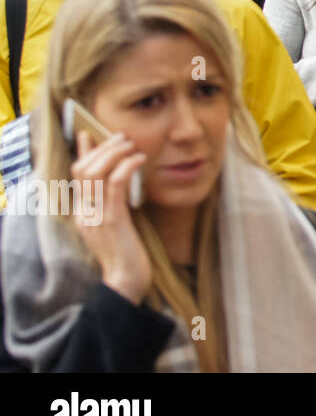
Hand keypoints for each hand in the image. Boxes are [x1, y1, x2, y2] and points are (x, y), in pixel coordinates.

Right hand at [71, 130, 150, 304]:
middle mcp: (83, 213)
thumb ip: (111, 204)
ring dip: (113, 152)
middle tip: (121, 137)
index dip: (82, 153)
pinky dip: (126, 166)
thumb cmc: (127, 253)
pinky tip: (139, 159)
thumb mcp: (114, 225)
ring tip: (130, 143)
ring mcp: (95, 216)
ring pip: (95, 173)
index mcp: (82, 214)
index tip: (88, 134)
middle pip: (82, 169)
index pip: (75, 177)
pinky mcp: (112, 219)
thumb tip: (118, 181)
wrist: (126, 281)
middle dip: (101, 147)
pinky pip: (115, 184)